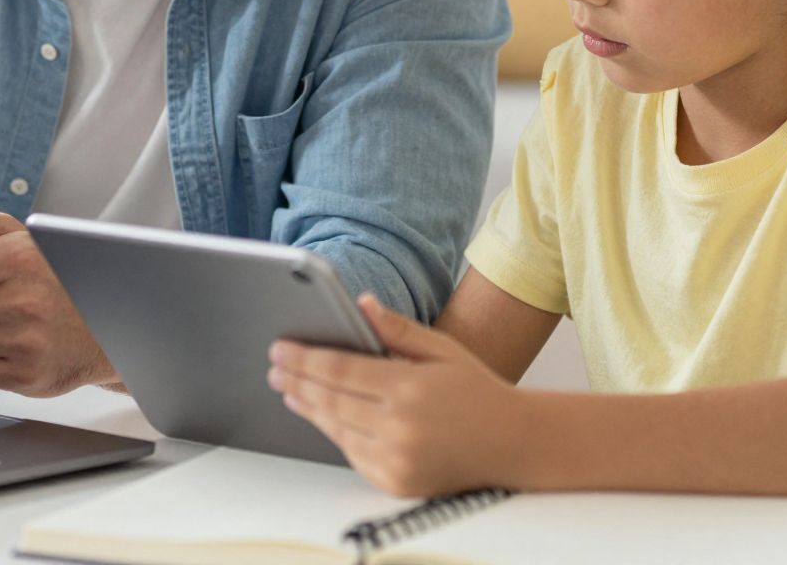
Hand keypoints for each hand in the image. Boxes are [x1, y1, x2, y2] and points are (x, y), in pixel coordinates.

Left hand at [270, 294, 525, 496]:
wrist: (512, 444)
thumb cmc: (476, 391)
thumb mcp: (442, 350)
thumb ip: (397, 329)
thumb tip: (360, 303)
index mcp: (409, 389)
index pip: (340, 371)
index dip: (305, 358)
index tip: (280, 348)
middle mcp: (400, 428)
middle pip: (330, 401)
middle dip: (297, 381)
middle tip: (274, 366)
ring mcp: (396, 460)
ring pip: (337, 430)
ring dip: (308, 407)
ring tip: (289, 388)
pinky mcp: (396, 482)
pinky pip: (353, 454)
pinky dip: (334, 432)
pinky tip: (321, 414)